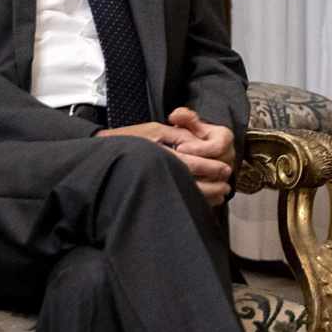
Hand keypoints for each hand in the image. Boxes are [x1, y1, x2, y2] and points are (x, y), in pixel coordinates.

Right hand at [95, 112, 233, 205]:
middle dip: (214, 186)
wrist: (104, 159)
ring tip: (219, 194)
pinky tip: (204, 200)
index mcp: (165, 155)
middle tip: (226, 185)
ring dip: (207, 196)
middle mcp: (163, 172)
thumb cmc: (131, 141)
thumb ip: (179, 134)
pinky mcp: (157, 195)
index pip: (194, 164)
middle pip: (195, 184)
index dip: (212, 168)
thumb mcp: (155, 130)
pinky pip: (179, 200)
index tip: (225, 170)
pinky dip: (194, 201)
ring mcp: (160, 185)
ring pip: (189, 195)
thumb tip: (197, 142)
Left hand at [170, 107, 236, 205]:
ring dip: (198, 181)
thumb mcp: (191, 123)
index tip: (180, 147)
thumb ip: (185, 117)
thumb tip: (175, 115)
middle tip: (177, 163)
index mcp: (225, 139)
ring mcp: (226, 172)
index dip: (198, 149)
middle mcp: (229, 156)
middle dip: (197, 165)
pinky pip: (214, 194)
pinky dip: (200, 193)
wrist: (202, 148)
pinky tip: (185, 189)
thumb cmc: (196, 135)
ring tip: (179, 176)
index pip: (218, 147)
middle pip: (218, 166)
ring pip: (216, 182)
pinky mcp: (220, 185)